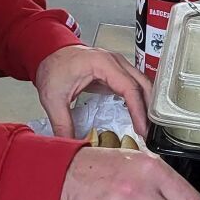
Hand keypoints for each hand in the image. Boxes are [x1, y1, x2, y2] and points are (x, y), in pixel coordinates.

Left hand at [34, 44, 151, 138]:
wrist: (48, 52)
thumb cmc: (52, 67)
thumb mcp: (53, 98)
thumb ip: (63, 123)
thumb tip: (71, 146)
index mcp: (103, 63)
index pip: (129, 88)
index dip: (138, 111)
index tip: (143, 130)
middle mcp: (115, 61)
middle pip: (143, 84)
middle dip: (149, 109)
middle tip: (150, 133)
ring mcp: (118, 65)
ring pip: (142, 84)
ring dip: (147, 105)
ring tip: (147, 128)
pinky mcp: (116, 72)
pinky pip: (134, 86)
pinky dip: (139, 101)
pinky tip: (139, 117)